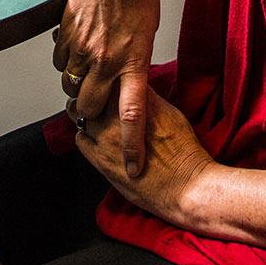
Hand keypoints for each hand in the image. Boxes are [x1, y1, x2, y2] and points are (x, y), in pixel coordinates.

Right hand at [53, 0, 159, 176]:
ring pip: (71, 85)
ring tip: (88, 70)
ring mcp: (84, 47)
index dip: (131, 146)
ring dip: (77, 85)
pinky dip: (66, 62)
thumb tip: (128, 88)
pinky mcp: (67, 34)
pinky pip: (60, 61)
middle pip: (90, 107)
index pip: (134, 115)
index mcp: (134, 61)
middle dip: (90, 113)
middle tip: (94, 106)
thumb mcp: (148, 35)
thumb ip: (136, 65)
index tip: (133, 170)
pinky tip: (78, 49)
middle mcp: (107, 59)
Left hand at [72, 89, 214, 226]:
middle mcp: (119, 117)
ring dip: (83, 112)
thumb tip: (137, 88)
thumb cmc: (184, 152)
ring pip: (79, 114)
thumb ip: (148, 98)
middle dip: (90, 92)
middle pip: (90, 93)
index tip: (108, 81)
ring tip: (92, 115)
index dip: (106, 78)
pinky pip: (80, 140)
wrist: (186, 186)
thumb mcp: (170, 112)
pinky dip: (85, 135)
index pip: (110, 78)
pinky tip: (94, 138)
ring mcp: (107, 139)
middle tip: (94, 96)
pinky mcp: (101, 161)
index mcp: (136, 102)